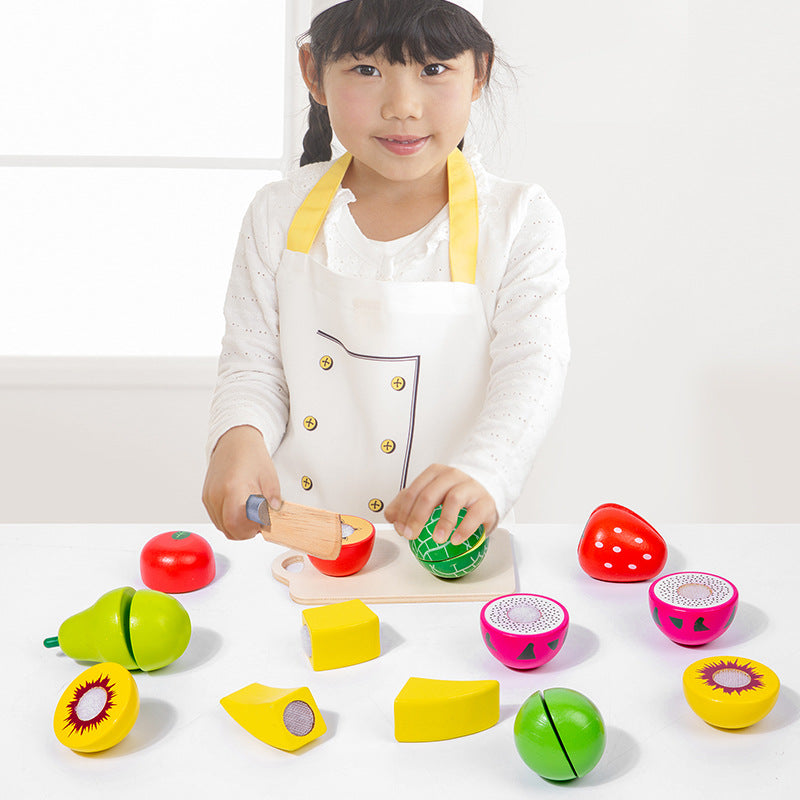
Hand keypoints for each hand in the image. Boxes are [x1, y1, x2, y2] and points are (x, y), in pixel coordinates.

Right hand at [202, 425, 281, 539]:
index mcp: (233, 489)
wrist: (235, 441)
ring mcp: (209, 497)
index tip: (261, 523)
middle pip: (228, 529)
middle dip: (245, 531)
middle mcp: (216, 494)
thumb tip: (273, 519)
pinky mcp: (206, 497)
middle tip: (258, 521)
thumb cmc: (251, 455)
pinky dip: (228, 520)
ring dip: (237, 526)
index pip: (235, 524)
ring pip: (221, 526)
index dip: (250, 530)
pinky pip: (216, 518)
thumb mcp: (270, 477)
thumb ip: (272, 501)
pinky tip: (240, 509)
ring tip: (250, 512)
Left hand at [384, 464, 497, 545]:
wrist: (485, 491)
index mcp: (434, 473)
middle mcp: (452, 476)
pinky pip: (475, 513)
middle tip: (412, 536)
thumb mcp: (429, 495)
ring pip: (454, 499)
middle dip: (417, 517)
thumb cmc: (453, 494)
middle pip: (430, 494)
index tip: (400, 528)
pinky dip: (464, 528)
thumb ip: (407, 503)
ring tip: (437, 538)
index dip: (404, 511)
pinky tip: (456, 539)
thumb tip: (390, 516)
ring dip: (443, 521)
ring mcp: (470, 486)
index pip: (414, 490)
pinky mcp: (485, 501)